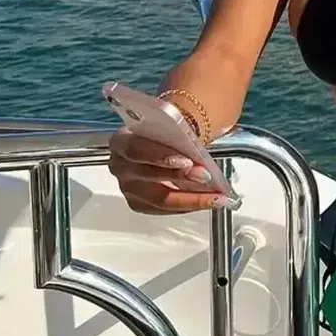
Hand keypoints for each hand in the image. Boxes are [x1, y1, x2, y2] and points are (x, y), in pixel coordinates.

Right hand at [107, 128, 225, 215]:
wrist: (163, 141)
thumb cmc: (166, 133)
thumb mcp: (171, 125)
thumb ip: (181, 135)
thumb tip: (201, 152)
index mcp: (122, 140)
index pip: (137, 149)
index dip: (161, 156)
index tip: (188, 162)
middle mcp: (120, 165)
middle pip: (148, 176)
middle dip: (180, 178)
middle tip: (207, 177)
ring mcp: (128, 187)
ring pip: (159, 199)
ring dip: (191, 198)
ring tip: (216, 196)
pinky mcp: (138, 203)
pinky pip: (164, 209)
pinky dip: (188, 205)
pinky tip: (207, 201)